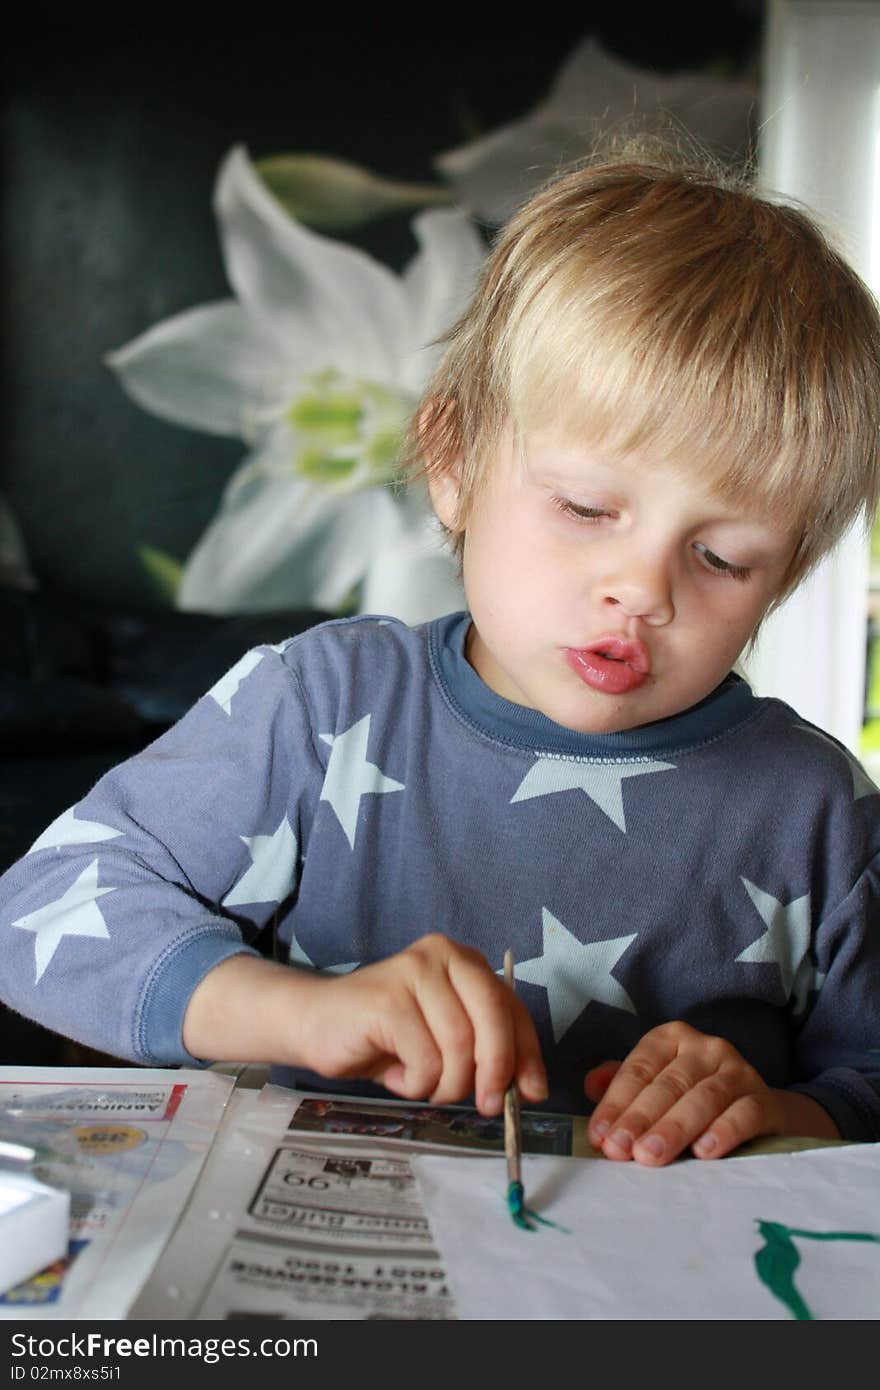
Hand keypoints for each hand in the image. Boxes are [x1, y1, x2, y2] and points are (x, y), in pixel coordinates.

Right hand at [299, 933, 547, 1115]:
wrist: (316, 1023)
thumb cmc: (386, 1037)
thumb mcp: (445, 1040)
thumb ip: (484, 1050)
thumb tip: (529, 1088)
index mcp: (464, 961)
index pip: (512, 1008)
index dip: (527, 1055)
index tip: (530, 1093)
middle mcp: (444, 955)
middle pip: (493, 1021)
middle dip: (495, 1072)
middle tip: (486, 1106)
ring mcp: (414, 972)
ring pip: (460, 1048)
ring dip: (444, 1085)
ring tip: (419, 1083)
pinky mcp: (388, 1000)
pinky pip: (425, 1061)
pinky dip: (416, 1084)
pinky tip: (395, 1073)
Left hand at [584, 1021, 835, 1165]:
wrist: (759, 1111)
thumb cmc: (693, 1097)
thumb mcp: (656, 1085)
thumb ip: (622, 1084)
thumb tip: (590, 1086)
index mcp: (672, 1038)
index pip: (639, 1068)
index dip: (616, 1103)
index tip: (599, 1135)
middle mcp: (705, 1047)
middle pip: (668, 1083)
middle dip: (639, 1119)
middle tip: (619, 1150)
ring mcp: (738, 1071)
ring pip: (703, 1098)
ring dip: (674, 1128)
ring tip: (650, 1155)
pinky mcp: (764, 1099)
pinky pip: (745, 1113)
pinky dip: (724, 1131)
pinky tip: (704, 1152)